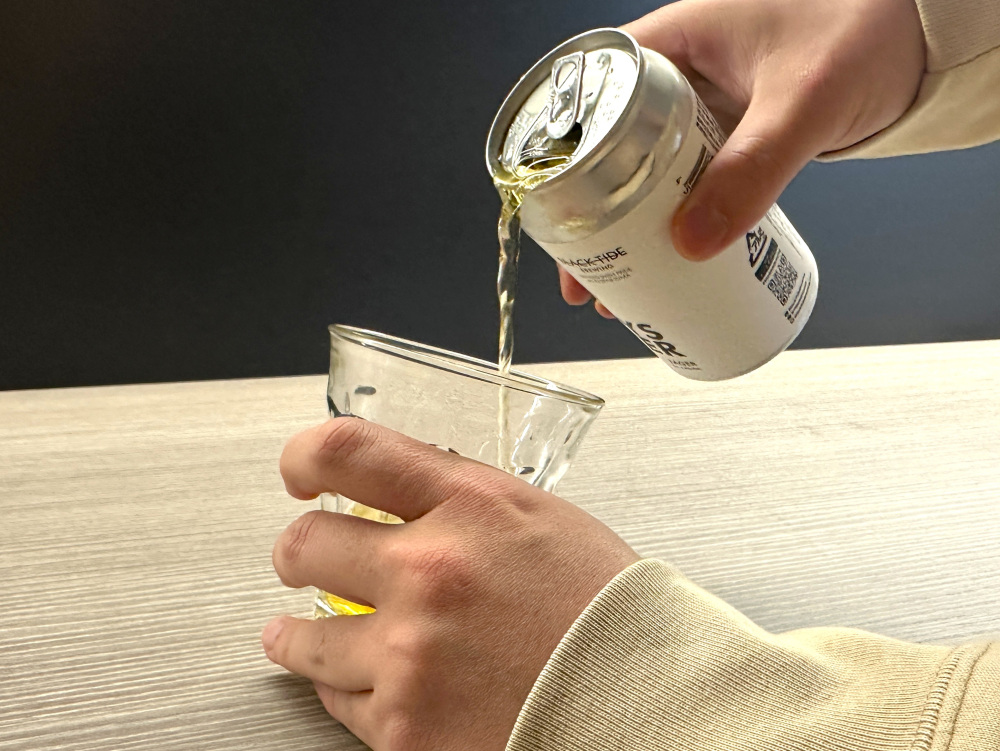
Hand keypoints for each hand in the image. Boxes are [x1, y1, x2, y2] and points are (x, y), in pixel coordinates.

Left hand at [263, 417, 638, 750]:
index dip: (305, 456)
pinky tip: (374, 680)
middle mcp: (431, 573)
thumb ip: (462, 498)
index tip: (300, 471)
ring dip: (300, 633)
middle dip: (298, 553)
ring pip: (303, 637)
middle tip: (304, 560)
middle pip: (305, 543)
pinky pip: (337, 703)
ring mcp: (411, 653)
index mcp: (469, 507)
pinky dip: (349, 690)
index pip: (349, 451)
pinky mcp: (404, 728)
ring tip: (302, 633)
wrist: (641, 702)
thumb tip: (404, 490)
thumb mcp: (539, 519)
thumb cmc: (601, 609)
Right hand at [559, 0, 925, 309]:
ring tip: (616, 288)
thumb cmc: (867, 30)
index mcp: (675, 40)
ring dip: (626, 232)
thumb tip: (693, 242)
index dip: (562, 155)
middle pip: (607, 149)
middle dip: (588, 217)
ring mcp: (704, 109)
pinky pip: (685, 186)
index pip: (589, 94)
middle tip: (580, 272)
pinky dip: (671, 225)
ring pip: (642, 175)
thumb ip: (753, 168)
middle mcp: (679, 73)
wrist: (923, 42)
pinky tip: (667, 265)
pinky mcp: (730, 139)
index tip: (554, 210)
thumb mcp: (802, 102)